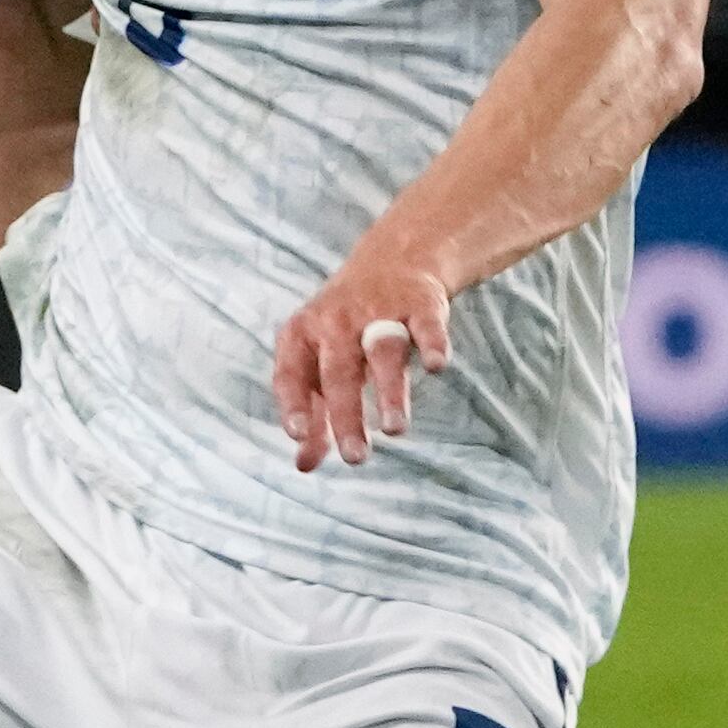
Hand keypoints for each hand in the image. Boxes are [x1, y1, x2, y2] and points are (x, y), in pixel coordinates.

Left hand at [274, 235, 452, 473]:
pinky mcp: (420, 304)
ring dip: (389, 391)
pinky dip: (432, 344)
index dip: (294, 403)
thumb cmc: (346, 329)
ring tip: (394, 430)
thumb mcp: (319, 364)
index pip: (291, 373)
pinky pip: (426, 326)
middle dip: (346, 415)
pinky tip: (435, 366)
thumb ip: (315, 415)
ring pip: (382, 353)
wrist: (393, 261)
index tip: (296, 433)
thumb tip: (304, 465)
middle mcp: (336, 321)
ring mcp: (379, 310)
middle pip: (339, 372)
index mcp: (302, 335)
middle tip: (355, 457)